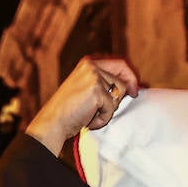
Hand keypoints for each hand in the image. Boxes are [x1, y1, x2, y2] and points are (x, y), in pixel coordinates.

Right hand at [26, 56, 140, 156]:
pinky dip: (102, 119)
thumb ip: (104, 83)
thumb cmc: (68, 112)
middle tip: (107, 110)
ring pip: (119, 95)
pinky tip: (88, 121)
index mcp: (88, 63)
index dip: (131, 76)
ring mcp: (94, 78)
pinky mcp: (96, 91)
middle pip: (122, 81)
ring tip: (91, 115)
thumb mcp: (86, 90)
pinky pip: (111, 108)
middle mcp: (92, 66)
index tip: (135, 90)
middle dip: (120, 98)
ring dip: (108, 110)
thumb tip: (133, 87)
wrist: (52, 123)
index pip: (120, 64)